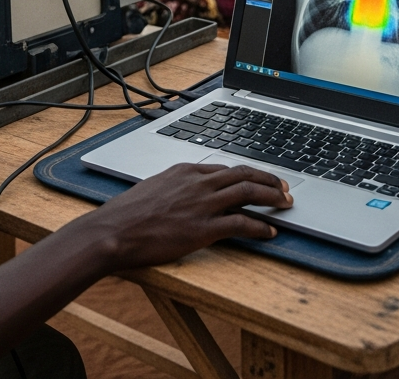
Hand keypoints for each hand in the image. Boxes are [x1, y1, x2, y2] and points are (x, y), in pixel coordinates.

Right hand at [77, 162, 292, 271]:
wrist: (113, 231)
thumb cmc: (127, 214)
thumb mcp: (153, 188)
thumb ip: (175, 186)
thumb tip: (185, 193)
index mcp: (185, 170)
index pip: (225, 167)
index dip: (247, 173)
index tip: (259, 178)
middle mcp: (197, 182)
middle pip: (243, 174)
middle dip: (268, 179)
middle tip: (284, 187)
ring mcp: (202, 204)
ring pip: (248, 193)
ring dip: (271, 197)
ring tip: (285, 204)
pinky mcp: (203, 229)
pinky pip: (241, 223)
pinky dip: (259, 226)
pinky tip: (269, 232)